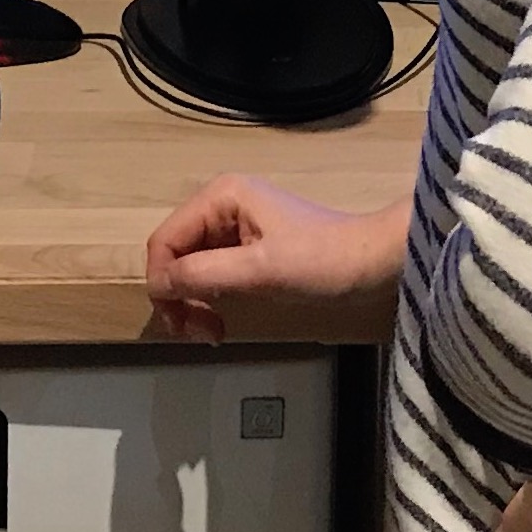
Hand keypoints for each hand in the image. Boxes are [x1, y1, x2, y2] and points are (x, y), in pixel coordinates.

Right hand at [144, 175, 408, 343]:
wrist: (374, 262)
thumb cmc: (323, 262)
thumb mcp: (259, 270)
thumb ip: (203, 274)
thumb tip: (158, 286)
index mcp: (221, 197)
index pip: (164, 242)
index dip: (162, 285)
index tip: (179, 323)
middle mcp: (222, 203)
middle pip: (174, 255)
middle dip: (178, 297)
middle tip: (199, 334)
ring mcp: (235, 224)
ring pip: (190, 268)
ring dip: (193, 303)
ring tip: (212, 333)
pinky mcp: (249, 246)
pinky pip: (211, 273)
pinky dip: (210, 300)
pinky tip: (221, 321)